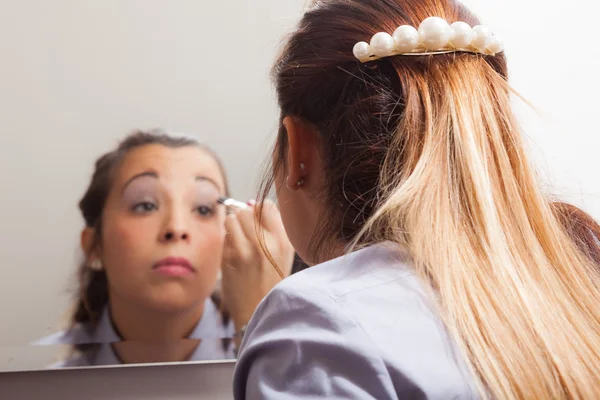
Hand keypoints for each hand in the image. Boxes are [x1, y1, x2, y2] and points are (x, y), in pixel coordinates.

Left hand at [221, 200, 294, 331]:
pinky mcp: (228, 259)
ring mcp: (244, 251)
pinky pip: (224, 236)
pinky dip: (227, 240)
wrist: (258, 311)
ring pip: (230, 219)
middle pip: (245, 210)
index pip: (266, 206)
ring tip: (239, 240)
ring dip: (232, 226)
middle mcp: (264, 243)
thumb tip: (252, 203)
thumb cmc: (271, 281)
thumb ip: (273, 228)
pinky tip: (234, 254)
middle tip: (245, 230)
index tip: (257, 220)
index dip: (259, 210)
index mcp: (282, 241)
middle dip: (243, 216)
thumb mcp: (283, 254)